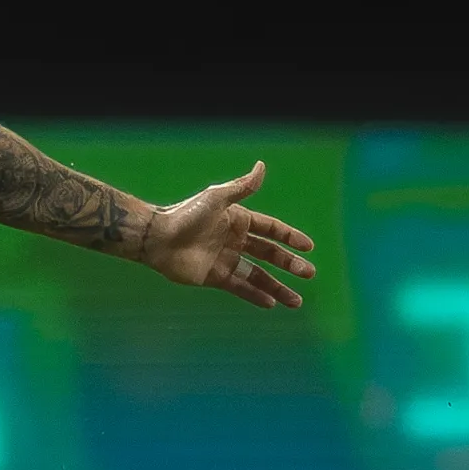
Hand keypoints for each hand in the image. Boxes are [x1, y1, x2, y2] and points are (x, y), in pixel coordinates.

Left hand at [141, 161, 316, 308]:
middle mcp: (235, 240)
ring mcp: (227, 260)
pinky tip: (271, 303)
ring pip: (258, 275)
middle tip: (309, 273)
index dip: (289, 237)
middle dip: (289, 264)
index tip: (308, 247)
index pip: (271, 229)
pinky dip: (255, 295)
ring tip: (296, 301)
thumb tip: (262, 166)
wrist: (160, 239)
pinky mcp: (216, 277)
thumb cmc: (187, 215)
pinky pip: (241, 287)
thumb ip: (242, 187)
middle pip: (269, 254)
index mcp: (238, 220)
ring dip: (277, 286)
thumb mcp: (217, 198)